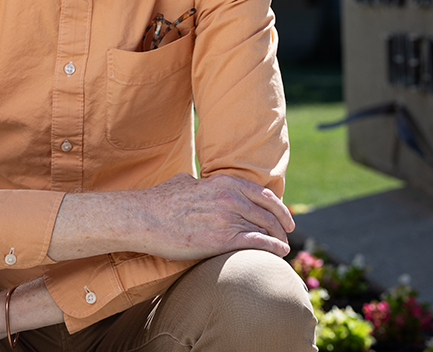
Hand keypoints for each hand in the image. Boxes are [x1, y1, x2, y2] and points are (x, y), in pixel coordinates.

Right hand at [135, 173, 294, 259]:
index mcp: (223, 182)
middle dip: (281, 224)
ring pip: (263, 228)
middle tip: (288, 233)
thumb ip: (199, 182)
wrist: (144, 217)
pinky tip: (280, 252)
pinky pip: (257, 243)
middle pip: (267, 212)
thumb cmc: (159, 201)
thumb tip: (196, 180)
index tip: (284, 216)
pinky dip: (273, 247)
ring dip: (278, 238)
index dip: (278, 206)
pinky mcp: (221, 240)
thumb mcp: (184, 181)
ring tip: (284, 247)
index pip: (262, 194)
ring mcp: (227, 218)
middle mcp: (230, 197)